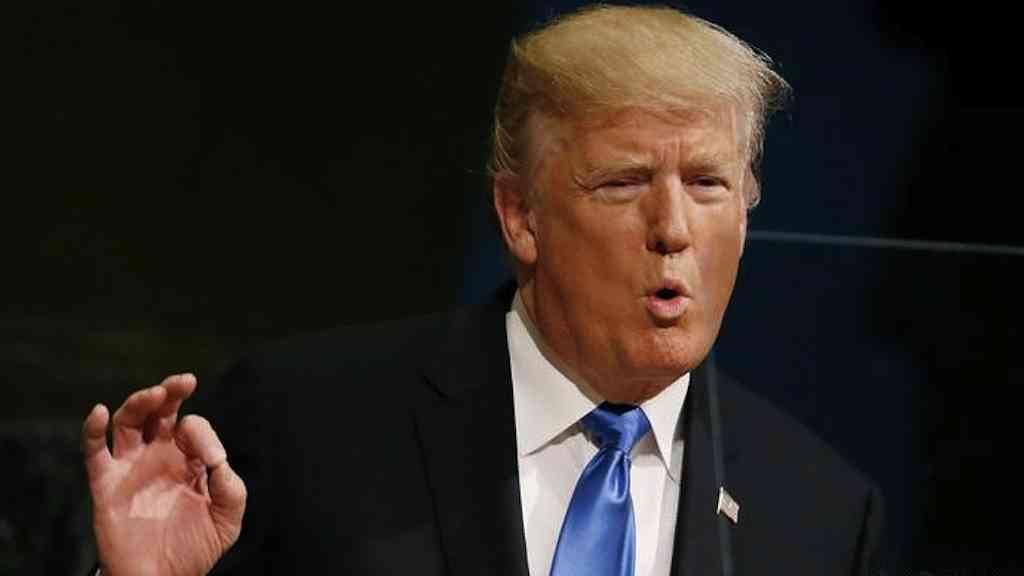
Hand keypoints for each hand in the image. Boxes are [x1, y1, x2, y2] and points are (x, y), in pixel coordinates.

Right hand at [81, 374, 246, 575]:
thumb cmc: (195, 548)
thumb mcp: (227, 518)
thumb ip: (231, 488)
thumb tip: (218, 459)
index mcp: (189, 459)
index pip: (193, 428)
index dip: (203, 434)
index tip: (212, 458)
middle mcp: (160, 456)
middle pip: (160, 411)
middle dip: (172, 391)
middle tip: (184, 381)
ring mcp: (131, 467)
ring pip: (129, 421)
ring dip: (140, 402)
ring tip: (156, 394)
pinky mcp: (106, 484)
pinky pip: (94, 451)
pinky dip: (92, 429)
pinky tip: (98, 412)